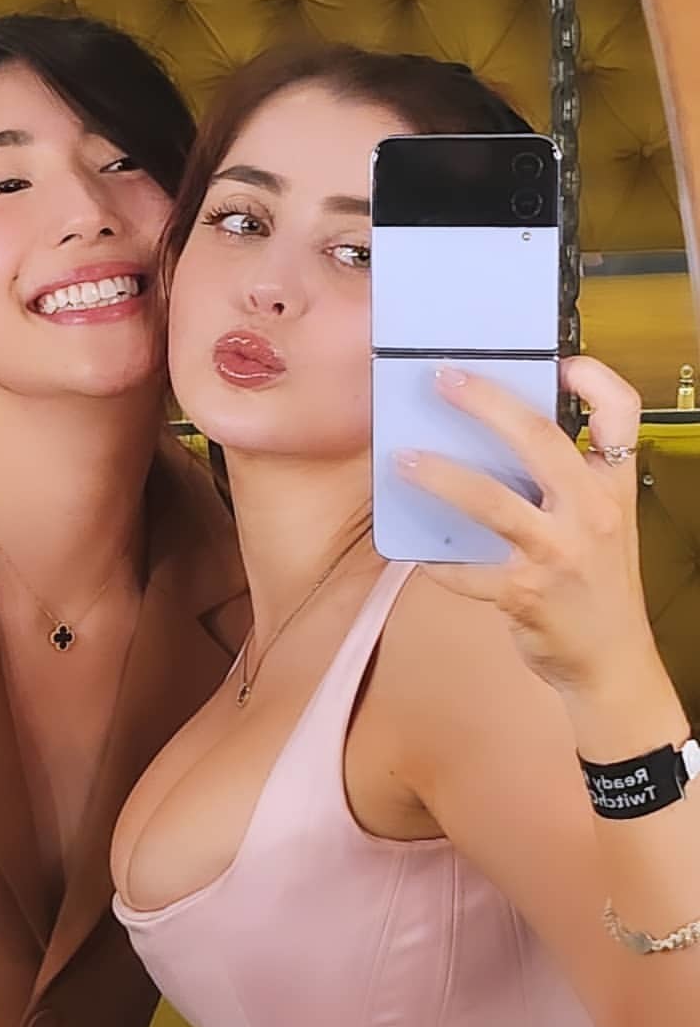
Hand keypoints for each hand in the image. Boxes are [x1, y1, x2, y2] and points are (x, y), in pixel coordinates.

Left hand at [393, 356, 660, 699]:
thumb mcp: (605, 524)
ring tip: (403, 459)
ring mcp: (556, 553)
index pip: (623, 416)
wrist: (612, 662)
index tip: (563, 363)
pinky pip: (465, 569)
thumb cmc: (599, 587)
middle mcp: (590, 514)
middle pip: (540, 440)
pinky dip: (436, 558)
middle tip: (445, 380)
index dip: (597, 381)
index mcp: (613, 488)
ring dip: (440, 475)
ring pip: (489, 500)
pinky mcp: (523, 592)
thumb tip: (506, 438)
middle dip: (487, 404)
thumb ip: (571, 482)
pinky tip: (416, 548)